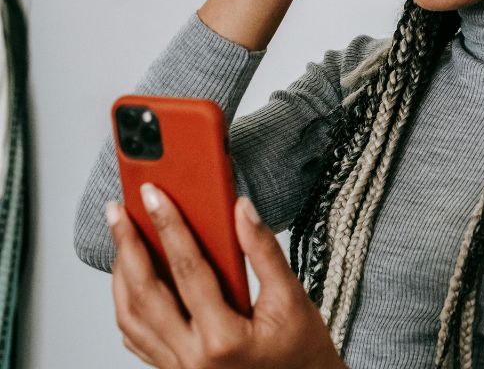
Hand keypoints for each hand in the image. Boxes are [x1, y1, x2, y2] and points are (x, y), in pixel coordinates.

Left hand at [106, 185, 345, 368]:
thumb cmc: (301, 351)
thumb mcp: (291, 298)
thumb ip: (263, 251)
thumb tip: (241, 210)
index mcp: (223, 338)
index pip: (187, 270)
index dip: (169, 226)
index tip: (154, 196)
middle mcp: (192, 358)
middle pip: (144, 294)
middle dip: (126, 247)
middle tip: (117, 213)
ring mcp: (179, 368)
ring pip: (130, 318)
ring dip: (120, 276)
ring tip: (122, 241)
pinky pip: (137, 338)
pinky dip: (127, 306)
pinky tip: (131, 282)